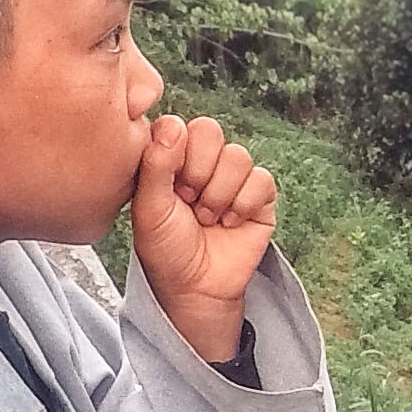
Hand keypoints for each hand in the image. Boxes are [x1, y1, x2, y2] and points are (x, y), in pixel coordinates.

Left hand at [129, 115, 279, 366]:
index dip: (177, 153)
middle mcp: (203, 162)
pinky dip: (244, 204)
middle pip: (211, 131)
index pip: (180, 125)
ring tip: (207, 218)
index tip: (169, 187)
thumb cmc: (166, 249)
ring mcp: (233, 178)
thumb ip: (156, 164)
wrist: (195, 288)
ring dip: (219, 194)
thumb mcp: (150, 208)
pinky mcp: (260, 196)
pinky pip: (262, 179)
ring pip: (237, 156)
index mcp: (171, 158)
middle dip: (199, 172)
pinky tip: (230, 222)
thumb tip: (173, 123)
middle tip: (189, 202)